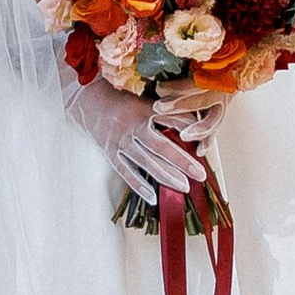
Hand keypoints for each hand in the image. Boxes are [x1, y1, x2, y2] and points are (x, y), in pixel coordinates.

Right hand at [59, 71, 217, 208]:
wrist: (88, 99)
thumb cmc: (122, 98)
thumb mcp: (145, 97)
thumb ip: (166, 109)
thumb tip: (194, 122)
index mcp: (145, 110)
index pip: (173, 122)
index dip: (190, 133)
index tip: (205, 146)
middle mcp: (133, 127)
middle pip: (161, 147)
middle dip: (183, 162)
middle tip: (200, 175)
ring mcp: (120, 141)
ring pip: (146, 162)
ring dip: (166, 176)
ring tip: (184, 187)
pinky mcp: (110, 152)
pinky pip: (125, 171)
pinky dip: (138, 185)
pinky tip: (152, 197)